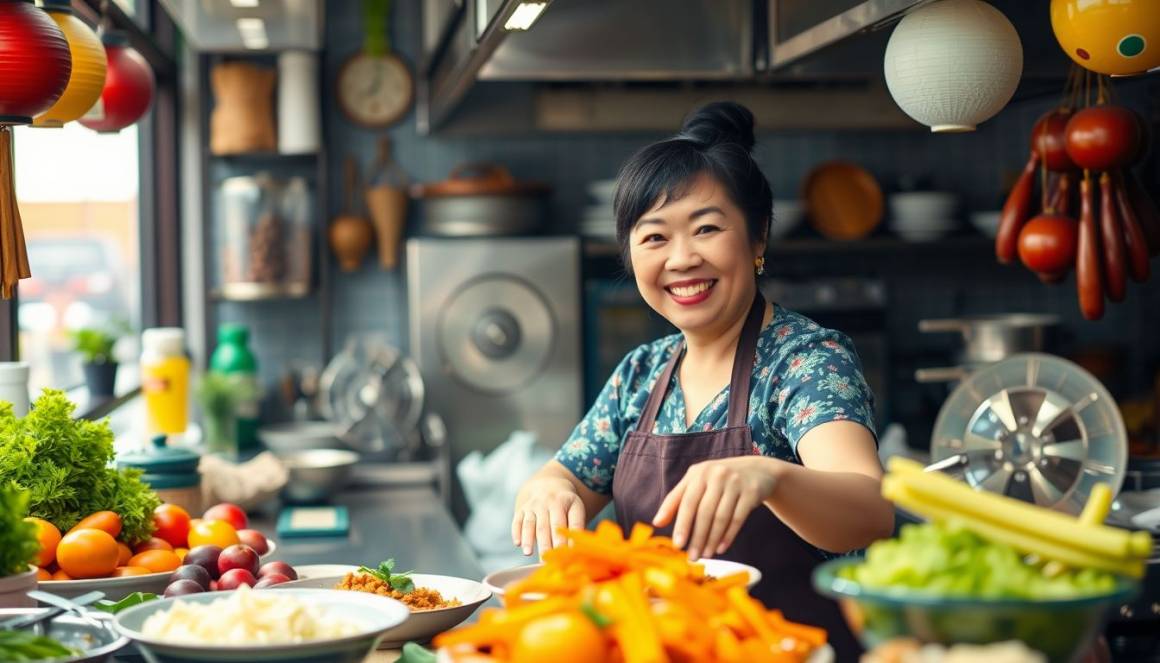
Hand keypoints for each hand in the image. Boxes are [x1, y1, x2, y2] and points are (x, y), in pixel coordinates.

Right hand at [512, 477, 585, 556]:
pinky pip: (517, 521)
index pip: (561, 523)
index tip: (563, 555)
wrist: (548, 486)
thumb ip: (577, 526)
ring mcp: (532, 506)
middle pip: (545, 526)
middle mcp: (545, 502)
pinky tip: (517, 544)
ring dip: (528, 539)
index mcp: (561, 501)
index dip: (562, 539)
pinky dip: (516, 532)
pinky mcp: (521, 510)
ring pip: (529, 524)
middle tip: (546, 562)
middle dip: (545, 544)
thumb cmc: (566, 504)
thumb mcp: (576, 509)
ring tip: (528, 553)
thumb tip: (575, 548)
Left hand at [652, 456, 778, 559]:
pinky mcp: (751, 492)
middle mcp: (716, 475)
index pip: (685, 500)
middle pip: (703, 511)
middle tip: (692, 557)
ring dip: (711, 539)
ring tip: (705, 555)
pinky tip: (721, 548)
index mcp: (698, 473)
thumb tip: (657, 522)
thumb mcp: (698, 482)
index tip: (677, 545)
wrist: (758, 470)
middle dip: (697, 537)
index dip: (680, 523)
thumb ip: (677, 500)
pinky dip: (728, 535)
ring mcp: (735, 482)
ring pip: (720, 517)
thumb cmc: (720, 480)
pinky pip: (738, 518)